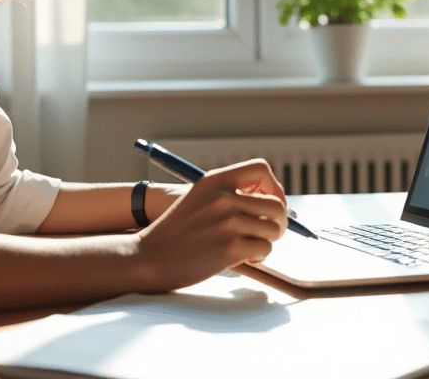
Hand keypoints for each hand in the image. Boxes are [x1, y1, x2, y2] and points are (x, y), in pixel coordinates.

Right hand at [132, 159, 287, 291]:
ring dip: (268, 240)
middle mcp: (223, 197)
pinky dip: (260, 256)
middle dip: (278, 221)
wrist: (150, 257)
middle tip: (268, 232)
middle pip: (276, 204)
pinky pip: (265, 248)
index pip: (262, 170)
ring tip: (252, 246)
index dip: (273, 187)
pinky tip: (245, 258)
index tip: (269, 203)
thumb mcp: (200, 199)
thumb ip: (231, 195)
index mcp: (215, 180)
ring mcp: (227, 222)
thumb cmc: (178, 232)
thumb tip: (275, 203)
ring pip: (274, 229)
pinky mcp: (230, 248)